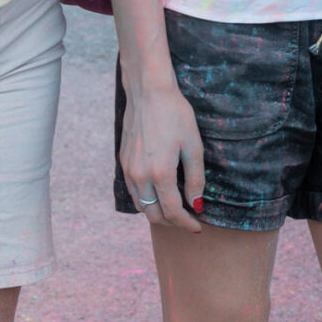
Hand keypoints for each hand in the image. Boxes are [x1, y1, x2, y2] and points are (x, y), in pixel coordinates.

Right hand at [118, 72, 204, 230]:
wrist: (149, 93)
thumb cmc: (176, 116)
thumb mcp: (193, 146)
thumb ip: (195, 178)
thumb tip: (196, 204)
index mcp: (159, 173)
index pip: (172, 211)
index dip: (186, 223)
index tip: (197, 227)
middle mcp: (139, 176)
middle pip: (153, 214)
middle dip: (171, 222)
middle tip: (188, 220)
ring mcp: (128, 169)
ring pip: (140, 205)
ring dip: (157, 213)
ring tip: (176, 210)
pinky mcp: (123, 162)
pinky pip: (132, 191)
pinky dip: (146, 200)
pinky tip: (159, 193)